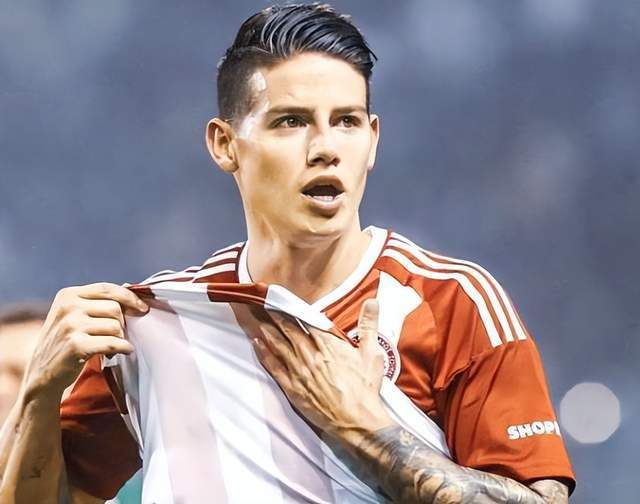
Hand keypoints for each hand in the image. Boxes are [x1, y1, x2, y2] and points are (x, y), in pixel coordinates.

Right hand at [23, 283, 147, 399]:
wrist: (42, 373)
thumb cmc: (66, 342)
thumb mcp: (74, 315)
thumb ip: (98, 301)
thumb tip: (130, 286)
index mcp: (68, 295)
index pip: (107, 289)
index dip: (129, 297)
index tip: (143, 308)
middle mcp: (68, 307)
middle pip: (115, 308)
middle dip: (122, 323)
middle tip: (117, 335)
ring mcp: (70, 325)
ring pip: (115, 326)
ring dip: (120, 338)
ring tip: (110, 346)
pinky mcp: (76, 345)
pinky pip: (113, 342)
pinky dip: (123, 348)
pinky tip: (124, 351)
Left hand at [252, 299, 393, 440]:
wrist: (357, 421)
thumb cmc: (365, 388)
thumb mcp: (372, 353)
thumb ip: (369, 324)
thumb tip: (373, 301)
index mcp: (329, 345)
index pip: (306, 321)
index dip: (292, 309)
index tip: (281, 300)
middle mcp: (311, 355)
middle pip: (289, 331)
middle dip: (275, 317)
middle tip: (263, 305)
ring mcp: (300, 372)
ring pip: (279, 346)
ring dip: (267, 332)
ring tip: (257, 320)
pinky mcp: (293, 388)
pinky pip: (275, 367)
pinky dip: (265, 354)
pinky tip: (257, 345)